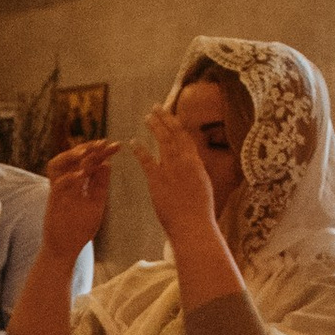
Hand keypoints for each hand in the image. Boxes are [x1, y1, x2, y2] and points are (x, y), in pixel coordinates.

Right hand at [37, 139, 112, 269]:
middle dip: (88, 148)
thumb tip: (107, 163)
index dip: (102, 152)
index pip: (90, 161)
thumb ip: (100, 184)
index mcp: (79, 183)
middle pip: (73, 158)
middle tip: (103, 143)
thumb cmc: (80, 228)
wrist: (65, 248)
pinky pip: (57, 185)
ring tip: (87, 151)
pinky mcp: (52, 202)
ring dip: (71, 155)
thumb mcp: (96, 203)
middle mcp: (67, 183)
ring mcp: (58, 192)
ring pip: (57, 165)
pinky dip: (69, 178)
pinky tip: (82, 174)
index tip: (117, 145)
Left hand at [131, 102, 222, 250]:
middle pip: (174, 134)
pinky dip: (140, 149)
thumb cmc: (199, 213)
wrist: (193, 226)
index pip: (186, 139)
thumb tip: (193, 168)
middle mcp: (185, 162)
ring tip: (147, 117)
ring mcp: (172, 170)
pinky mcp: (158, 180)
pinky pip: (147, 160)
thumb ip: (194, 175)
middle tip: (156, 108)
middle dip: (165, 119)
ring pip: (163, 141)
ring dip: (155, 126)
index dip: (177, 125)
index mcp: (197, 164)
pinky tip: (132, 142)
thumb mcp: (202, 188)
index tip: (170, 116)